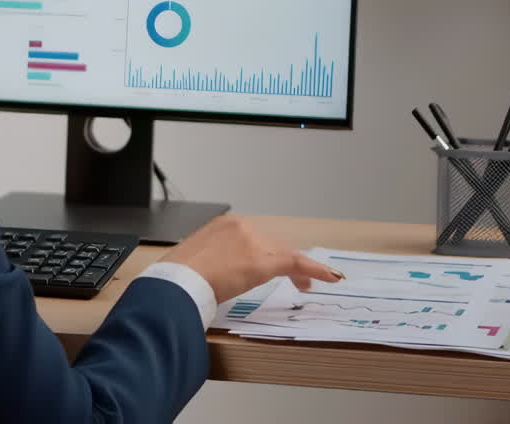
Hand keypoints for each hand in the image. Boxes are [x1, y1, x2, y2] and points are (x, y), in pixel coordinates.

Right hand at [160, 214, 342, 303]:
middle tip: (293, 280)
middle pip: (272, 245)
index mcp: (222, 224)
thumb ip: (210, 259)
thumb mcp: (193, 259)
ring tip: (304, 285)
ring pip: (284, 255)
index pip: (254, 237)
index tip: (269, 262)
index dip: (266, 252)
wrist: (178, 282)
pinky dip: (315, 270)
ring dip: (297, 270)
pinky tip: (331, 277)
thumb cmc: (178, 276)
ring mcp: (254, 243)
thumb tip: (212, 272)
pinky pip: (296, 264)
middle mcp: (241, 227)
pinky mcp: (264, 261)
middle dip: (283, 262)